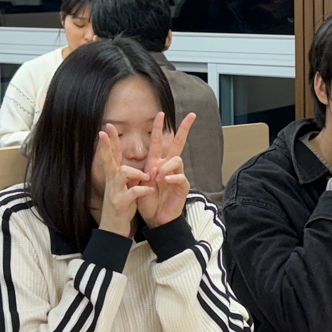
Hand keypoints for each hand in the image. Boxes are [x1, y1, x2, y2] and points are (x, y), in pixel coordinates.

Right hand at [97, 123, 151, 236]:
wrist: (114, 230)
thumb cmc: (122, 207)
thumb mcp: (125, 188)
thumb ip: (130, 176)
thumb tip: (137, 165)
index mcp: (115, 177)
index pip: (112, 156)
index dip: (109, 142)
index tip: (106, 127)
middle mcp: (112, 182)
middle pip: (108, 159)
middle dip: (107, 145)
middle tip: (103, 132)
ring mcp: (115, 192)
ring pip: (122, 173)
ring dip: (135, 172)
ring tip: (146, 176)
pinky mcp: (121, 203)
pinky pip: (132, 192)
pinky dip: (142, 190)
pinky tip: (149, 190)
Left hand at [136, 111, 195, 226]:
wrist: (155, 218)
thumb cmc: (147, 200)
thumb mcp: (139, 184)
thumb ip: (145, 172)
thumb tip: (154, 166)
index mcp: (156, 162)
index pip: (159, 141)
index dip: (159, 128)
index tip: (161, 113)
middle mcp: (168, 166)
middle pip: (178, 143)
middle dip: (185, 128)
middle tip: (192, 115)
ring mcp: (177, 175)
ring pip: (176, 159)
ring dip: (166, 166)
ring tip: (157, 177)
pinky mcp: (182, 186)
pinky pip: (180, 176)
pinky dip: (172, 177)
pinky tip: (165, 180)